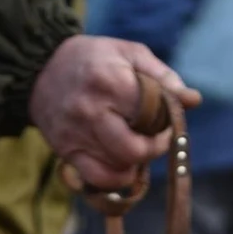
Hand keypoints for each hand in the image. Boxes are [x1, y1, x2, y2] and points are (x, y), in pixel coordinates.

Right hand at [29, 35, 200, 190]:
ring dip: (135, 163)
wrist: (39, 69)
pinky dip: (116, 179)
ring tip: (134, 146)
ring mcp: (76, 135)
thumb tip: (193, 100)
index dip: (167, 123)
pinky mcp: (67, 152)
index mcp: (109, 80)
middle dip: (153, 150)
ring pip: (118, 168)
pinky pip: (98, 180)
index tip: (169, 122)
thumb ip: (162, 76)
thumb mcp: (128, 53)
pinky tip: (121, 166)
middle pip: (134, 150)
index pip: (151, 114)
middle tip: (155, 140)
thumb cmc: (94, 59)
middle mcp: (90, 110)